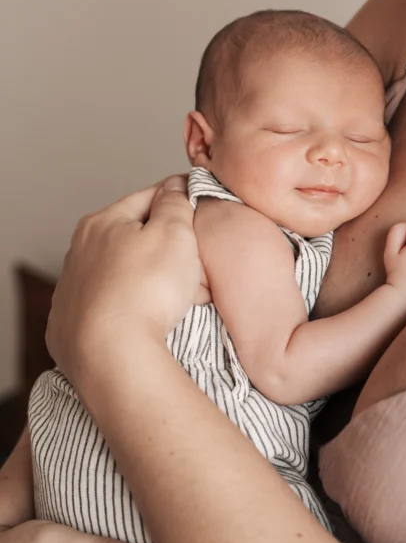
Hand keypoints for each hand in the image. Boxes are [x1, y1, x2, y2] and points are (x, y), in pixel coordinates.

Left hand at [46, 176, 200, 391]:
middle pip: (134, 240)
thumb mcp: (174, 233)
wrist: (111, 355)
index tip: (199, 219)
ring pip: (123, 276)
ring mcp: (71, 291)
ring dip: (151, 282)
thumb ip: (175, 202)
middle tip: (196, 270)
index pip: (148, 198)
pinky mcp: (69, 326)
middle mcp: (79, 252)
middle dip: (167, 251)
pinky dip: (131, 310)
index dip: (179, 205)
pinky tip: (150, 322)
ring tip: (179, 302)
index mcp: (102, 223)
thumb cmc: (146, 290)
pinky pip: (110, 309)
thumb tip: (174, 186)